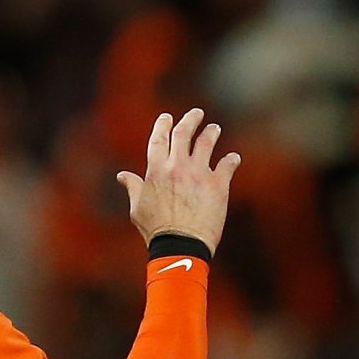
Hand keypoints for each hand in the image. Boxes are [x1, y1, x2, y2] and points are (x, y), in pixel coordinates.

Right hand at [118, 109, 240, 249]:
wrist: (181, 245)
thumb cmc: (156, 231)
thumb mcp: (137, 208)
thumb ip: (133, 188)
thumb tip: (123, 175)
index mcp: (155, 169)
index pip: (159, 138)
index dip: (163, 125)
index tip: (167, 117)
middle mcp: (177, 166)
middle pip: (184, 133)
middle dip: (190, 120)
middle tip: (197, 114)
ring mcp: (198, 173)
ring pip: (206, 143)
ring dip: (211, 133)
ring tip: (215, 129)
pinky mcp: (218, 185)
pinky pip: (227, 165)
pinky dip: (232, 160)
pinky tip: (234, 158)